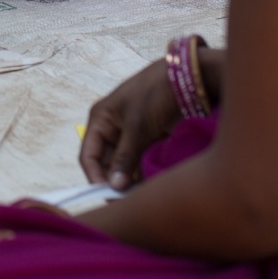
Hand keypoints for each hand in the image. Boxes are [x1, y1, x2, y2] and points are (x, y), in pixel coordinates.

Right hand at [79, 59, 181, 190]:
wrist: (188, 78)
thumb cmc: (155, 95)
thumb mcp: (137, 127)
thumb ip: (124, 158)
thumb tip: (114, 187)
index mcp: (100, 120)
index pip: (89, 156)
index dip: (95, 176)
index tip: (109, 194)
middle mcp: (111, 128)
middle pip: (105, 162)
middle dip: (114, 181)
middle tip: (126, 200)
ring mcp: (130, 133)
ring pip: (123, 164)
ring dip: (129, 179)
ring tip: (139, 196)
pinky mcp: (148, 138)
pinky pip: (139, 161)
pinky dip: (142, 173)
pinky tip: (149, 186)